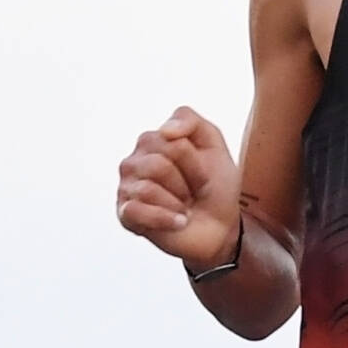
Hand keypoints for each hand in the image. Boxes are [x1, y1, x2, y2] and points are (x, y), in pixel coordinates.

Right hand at [117, 109, 242, 268]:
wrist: (221, 226)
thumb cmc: (214, 186)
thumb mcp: (213, 144)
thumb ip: (190, 121)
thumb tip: (164, 130)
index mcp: (152, 141)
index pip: (173, 141)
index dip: (196, 161)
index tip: (202, 171)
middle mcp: (134, 161)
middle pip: (160, 163)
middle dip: (187, 182)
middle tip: (192, 192)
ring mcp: (127, 187)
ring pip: (149, 188)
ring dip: (178, 203)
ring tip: (183, 207)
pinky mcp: (126, 214)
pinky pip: (138, 211)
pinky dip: (165, 219)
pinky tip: (177, 222)